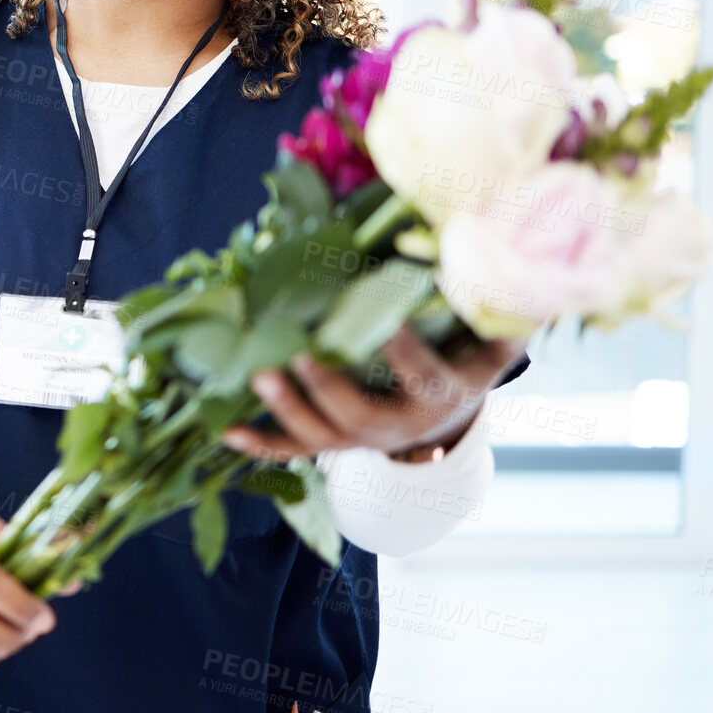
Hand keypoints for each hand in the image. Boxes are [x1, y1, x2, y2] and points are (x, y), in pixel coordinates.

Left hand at [219, 327, 525, 461]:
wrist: (443, 420)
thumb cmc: (461, 362)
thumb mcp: (483, 344)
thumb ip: (486, 312)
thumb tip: (482, 263)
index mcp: (437, 395)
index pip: (424, 377)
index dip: (408, 354)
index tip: (390, 325)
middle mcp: (397, 426)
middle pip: (359, 415)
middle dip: (328, 388)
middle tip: (299, 357)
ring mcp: (359, 439)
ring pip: (320, 434)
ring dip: (286, 408)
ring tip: (257, 376)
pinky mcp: (332, 444)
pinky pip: (293, 449)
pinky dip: (261, 443)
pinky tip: (227, 431)